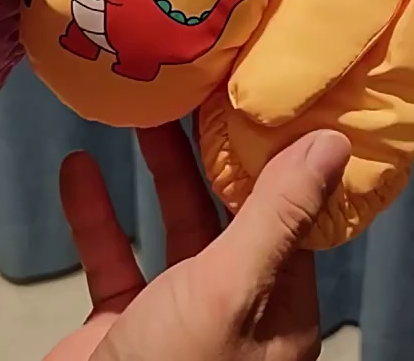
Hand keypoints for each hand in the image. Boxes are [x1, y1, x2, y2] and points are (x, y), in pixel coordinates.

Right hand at [45, 123, 349, 360]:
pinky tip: (77, 169)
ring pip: (173, 226)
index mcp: (280, 302)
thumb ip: (276, 214)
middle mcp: (238, 306)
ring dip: (157, 171)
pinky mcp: (123, 326)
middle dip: (210, 150)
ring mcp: (178, 315)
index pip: (291, 209)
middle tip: (196, 88)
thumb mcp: (232, 289)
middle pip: (228, 208)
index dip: (277, 152)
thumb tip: (336, 141)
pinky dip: (96, 215)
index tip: (263, 95)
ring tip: (143, 112)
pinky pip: (114, 258)